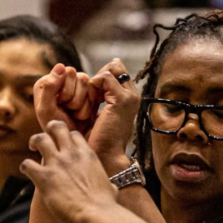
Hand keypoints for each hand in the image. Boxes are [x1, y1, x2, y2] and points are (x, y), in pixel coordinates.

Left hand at [19, 120, 116, 222]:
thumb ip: (106, 183)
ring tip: (32, 148)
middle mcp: (71, 154)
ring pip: (40, 139)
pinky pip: (27, 164)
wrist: (96, 215)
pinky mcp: (44, 177)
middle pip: (57, 128)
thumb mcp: (110, 187)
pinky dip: (25, 166)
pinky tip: (27, 172)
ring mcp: (56, 163)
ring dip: (34, 141)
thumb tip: (111, 188)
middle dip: (49, 130)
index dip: (67, 137)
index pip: (74, 135)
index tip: (63, 145)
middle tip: (45, 140)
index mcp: (87, 155)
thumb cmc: (105, 205)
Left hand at [34, 64, 97, 134]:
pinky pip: (96, 91)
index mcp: (46, 81)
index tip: (60, 105)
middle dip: (75, 98)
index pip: (66, 72)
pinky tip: (82, 113)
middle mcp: (60, 80)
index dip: (66, 91)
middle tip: (68, 110)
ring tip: (74, 113)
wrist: (70, 140)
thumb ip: (49, 87)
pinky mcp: (86, 93)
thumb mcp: (47, 110)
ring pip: (88, 83)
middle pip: (79, 76)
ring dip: (82, 102)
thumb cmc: (55, 127)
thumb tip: (61, 66)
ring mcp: (74, 85)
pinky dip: (90, 105)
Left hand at [87, 59, 140, 173]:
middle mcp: (133, 95)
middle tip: (89, 97)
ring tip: (89, 101)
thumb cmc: (96, 139)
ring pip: (111, 68)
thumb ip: (99, 97)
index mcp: (128, 98)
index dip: (99, 77)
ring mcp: (130, 96)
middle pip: (115, 66)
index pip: (115, 71)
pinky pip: (105, 76)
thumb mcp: (98, 113)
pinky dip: (94, 84)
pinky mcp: (122, 99)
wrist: (103, 156)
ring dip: (95, 81)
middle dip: (97, 76)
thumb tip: (91, 81)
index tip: (89, 96)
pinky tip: (90, 101)